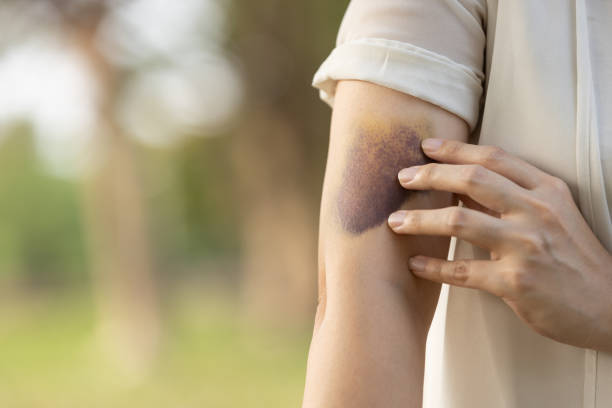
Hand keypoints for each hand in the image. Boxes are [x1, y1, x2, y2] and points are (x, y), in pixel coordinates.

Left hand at [387, 138, 611, 351]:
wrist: (609, 305)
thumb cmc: (574, 256)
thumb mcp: (555, 213)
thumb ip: (514, 194)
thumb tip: (460, 182)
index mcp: (546, 190)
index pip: (493, 158)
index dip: (454, 149)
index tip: (425, 147)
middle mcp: (536, 212)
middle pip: (471, 180)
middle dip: (429, 176)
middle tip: (402, 178)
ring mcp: (525, 247)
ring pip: (458, 221)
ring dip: (419, 220)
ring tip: (394, 222)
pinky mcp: (515, 282)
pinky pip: (461, 271)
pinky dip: (432, 267)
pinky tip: (414, 264)